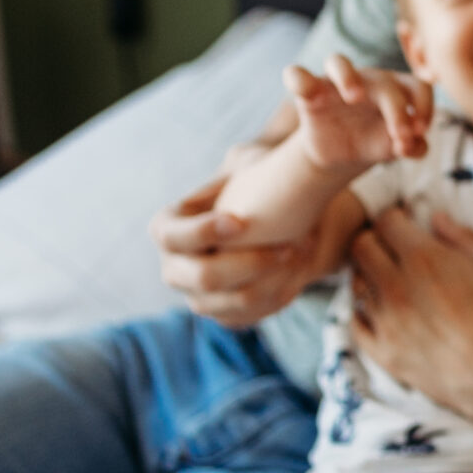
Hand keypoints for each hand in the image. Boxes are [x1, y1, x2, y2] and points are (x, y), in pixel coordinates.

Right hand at [149, 176, 319, 327]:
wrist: (280, 219)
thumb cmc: (261, 183)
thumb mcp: (254, 163)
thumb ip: (249, 160)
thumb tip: (254, 156)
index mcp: (167, 229)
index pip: (170, 236)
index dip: (202, 232)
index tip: (241, 221)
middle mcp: (176, 268)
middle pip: (204, 278)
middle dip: (251, 262)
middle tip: (290, 244)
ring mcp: (200, 298)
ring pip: (236, 301)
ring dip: (276, 278)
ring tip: (305, 250)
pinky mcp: (227, 316)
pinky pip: (255, 315)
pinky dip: (283, 293)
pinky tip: (302, 268)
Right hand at [287, 55, 432, 169]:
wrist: (342, 154)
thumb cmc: (376, 141)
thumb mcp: (396, 147)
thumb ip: (413, 147)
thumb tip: (412, 146)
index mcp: (397, 89)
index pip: (418, 86)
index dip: (425, 107)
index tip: (421, 131)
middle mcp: (369, 80)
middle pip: (384, 83)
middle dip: (397, 111)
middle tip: (401, 136)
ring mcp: (337, 83)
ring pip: (338, 62)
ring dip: (347, 76)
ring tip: (353, 97)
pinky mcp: (310, 92)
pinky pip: (296, 75)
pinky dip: (298, 80)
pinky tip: (308, 96)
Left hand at [349, 207, 472, 437]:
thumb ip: (457, 240)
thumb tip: (434, 217)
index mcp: (425, 260)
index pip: (385, 221)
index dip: (395, 218)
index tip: (402, 222)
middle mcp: (398, 288)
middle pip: (361, 247)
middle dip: (376, 241)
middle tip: (391, 247)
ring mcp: (387, 323)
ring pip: (356, 282)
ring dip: (370, 274)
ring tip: (389, 278)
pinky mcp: (384, 353)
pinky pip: (356, 321)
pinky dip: (365, 310)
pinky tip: (382, 308)